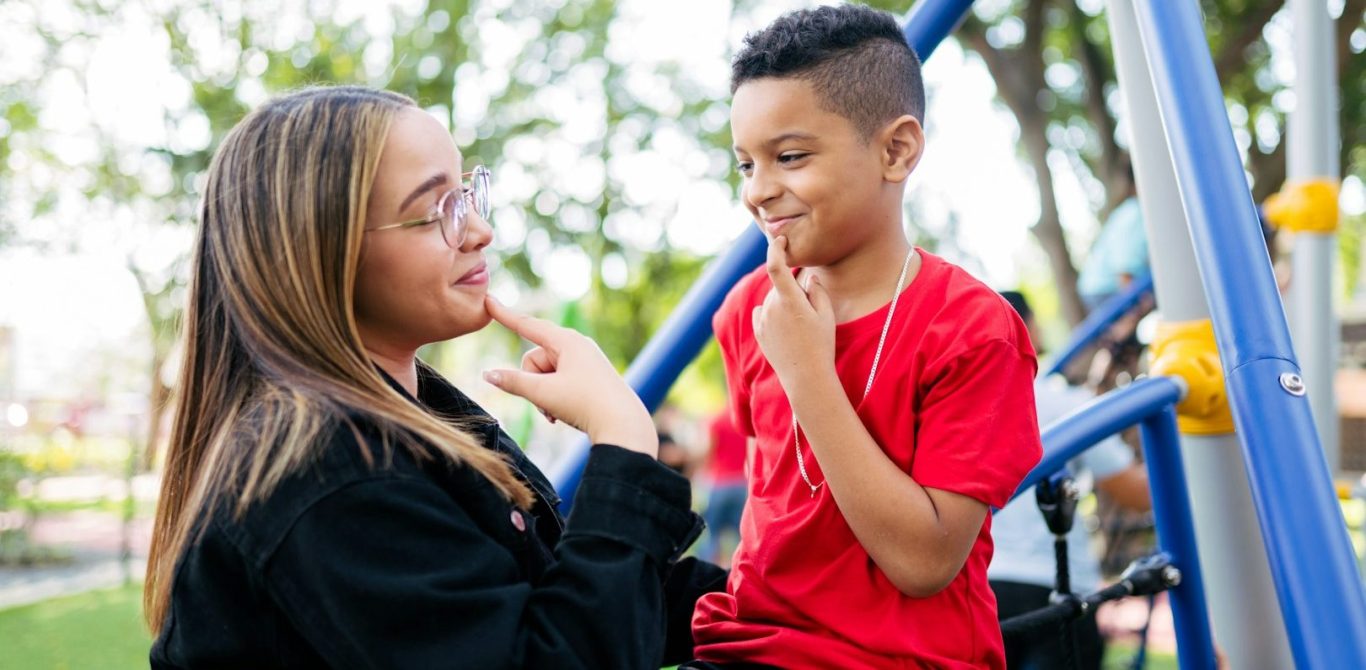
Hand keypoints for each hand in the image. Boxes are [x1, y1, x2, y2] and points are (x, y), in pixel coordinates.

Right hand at [482, 296, 658, 457]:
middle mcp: (577, 345)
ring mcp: (585, 361)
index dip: (505, 315)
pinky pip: (560, 381)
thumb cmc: (585, 404)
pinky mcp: (590, 376)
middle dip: (532, 382)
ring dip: (543, 394)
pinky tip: (560, 415)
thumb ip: (512, 382)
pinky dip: (555, 397)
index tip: (488, 300)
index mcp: (567, 341)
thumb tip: (488, 375)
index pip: (527, 324)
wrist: (623, 426)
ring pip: (546, 374)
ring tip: (556, 412)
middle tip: (546, 402)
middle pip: (535, 358)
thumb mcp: (543, 393)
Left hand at [752, 236, 835, 384]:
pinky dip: (773, 314)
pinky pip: (764, 312)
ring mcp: (762, 319)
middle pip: (780, 286)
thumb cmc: (821, 345)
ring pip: (773, 300)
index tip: (780, 240)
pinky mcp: (758, 331)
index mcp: (789, 300)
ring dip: (784, 304)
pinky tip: (786, 330)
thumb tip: (808, 277)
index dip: (776, 248)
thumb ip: (817, 291)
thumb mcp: (826, 316)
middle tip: (810, 313)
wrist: (805, 377)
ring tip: (800, 328)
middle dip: (793, 290)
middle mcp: (771, 307)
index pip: (776, 265)